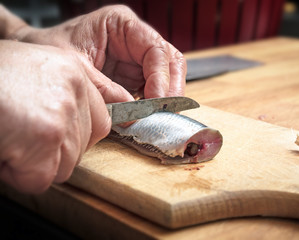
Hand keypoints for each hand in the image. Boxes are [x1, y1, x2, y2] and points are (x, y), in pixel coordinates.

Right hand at [0, 40, 110, 192]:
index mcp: (73, 71)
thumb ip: (70, 88)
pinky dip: (18, 175)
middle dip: (54, 151)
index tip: (59, 139)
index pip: (102, 120)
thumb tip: (106, 108)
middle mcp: (73, 89)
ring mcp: (61, 113)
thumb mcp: (35, 67)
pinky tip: (3, 150)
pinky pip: (42, 178)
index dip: (79, 137)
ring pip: (65, 165)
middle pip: (84, 146)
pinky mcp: (44, 137)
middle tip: (21, 134)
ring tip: (9, 137)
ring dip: (34, 163)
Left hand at [14, 5, 186, 100]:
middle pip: (169, 61)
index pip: (156, 49)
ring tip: (158, 116)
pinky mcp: (132, 76)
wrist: (37, 56)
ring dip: (165, 98)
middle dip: (171, 88)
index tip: (156, 101)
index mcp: (121, 24)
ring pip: (166, 76)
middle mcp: (134, 39)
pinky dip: (154, 104)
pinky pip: (152, 90)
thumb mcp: (75, 68)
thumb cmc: (51, 49)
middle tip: (166, 111)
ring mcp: (135, 58)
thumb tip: (134, 113)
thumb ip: (105, 90)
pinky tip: (148, 115)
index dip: (161, 77)